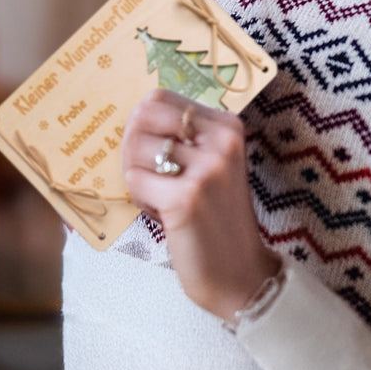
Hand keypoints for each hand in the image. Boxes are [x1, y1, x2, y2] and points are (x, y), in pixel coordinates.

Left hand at [122, 88, 281, 320]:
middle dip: (132, 145)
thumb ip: (184, 138)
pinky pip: (135, 180)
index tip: (150, 150)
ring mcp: (207, 168)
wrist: (238, 272)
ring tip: (159, 197)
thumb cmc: (216, 217)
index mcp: (228, 126)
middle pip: (144, 116)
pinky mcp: (186, 197)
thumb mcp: (212, 165)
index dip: (141, 122)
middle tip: (147, 174)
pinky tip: (161, 213)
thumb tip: (132, 116)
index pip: (161, 98)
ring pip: (135, 149)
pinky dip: (140, 198)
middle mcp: (222, 140)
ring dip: (136, 176)